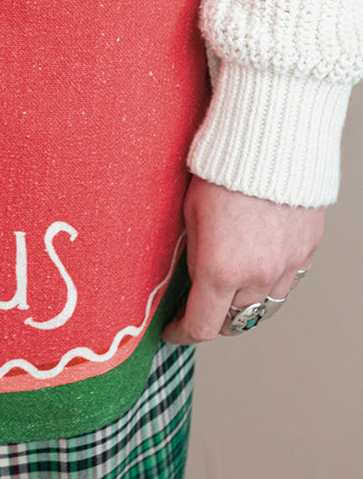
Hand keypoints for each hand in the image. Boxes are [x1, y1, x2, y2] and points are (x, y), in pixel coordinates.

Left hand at [161, 175, 324, 343]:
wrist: (268, 145)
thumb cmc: (220, 172)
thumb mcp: (189, 215)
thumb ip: (193, 254)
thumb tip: (193, 278)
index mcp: (219, 270)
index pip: (201, 326)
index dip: (182, 333)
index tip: (171, 330)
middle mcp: (256, 276)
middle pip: (234, 321)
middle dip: (212, 318)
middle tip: (196, 306)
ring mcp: (286, 266)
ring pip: (264, 306)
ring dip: (244, 303)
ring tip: (227, 287)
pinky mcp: (306, 252)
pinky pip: (286, 282)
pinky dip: (269, 282)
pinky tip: (255, 264)